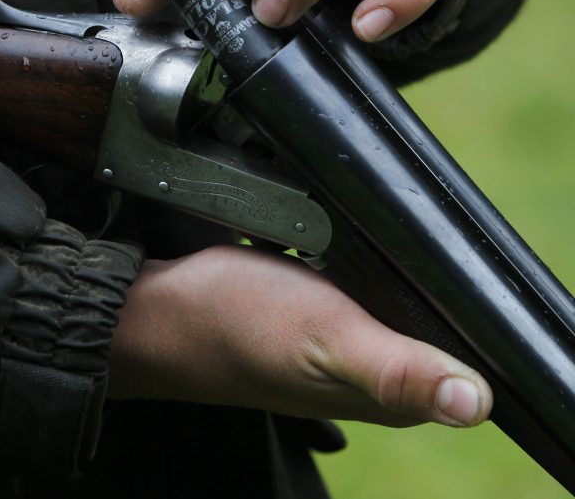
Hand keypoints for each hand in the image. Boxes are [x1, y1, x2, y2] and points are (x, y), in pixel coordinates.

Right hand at [109, 246, 491, 427]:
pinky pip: (359, 281)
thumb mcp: (327, 339)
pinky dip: (362, 261)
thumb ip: (397, 370)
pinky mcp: (318, 312)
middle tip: (408, 240)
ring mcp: (343, 340)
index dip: (473, 313)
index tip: (461, 269)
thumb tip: (473, 402)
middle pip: (430, 318)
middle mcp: (372, 372)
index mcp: (390, 394)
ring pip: (394, 296)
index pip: (464, 356)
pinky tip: (353, 243)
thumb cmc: (240, 325)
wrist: (165, 308)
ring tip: (378, 236)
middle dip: (428, 278)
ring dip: (394, 267)